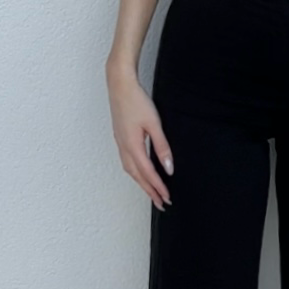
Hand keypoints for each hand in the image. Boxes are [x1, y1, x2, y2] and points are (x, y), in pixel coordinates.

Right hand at [108, 64, 173, 210]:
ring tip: (153, 192)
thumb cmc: (136, 101)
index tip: (167, 198)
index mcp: (132, 146)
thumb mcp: (154, 124)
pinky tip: (141, 173)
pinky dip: (136, 172)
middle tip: (161, 203)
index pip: (148, 173)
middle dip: (150, 191)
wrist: (120, 85)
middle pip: (137, 176)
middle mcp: (124, 148)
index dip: (158, 187)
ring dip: (142, 183)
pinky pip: (127, 162)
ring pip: (131, 171)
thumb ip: (162, 147)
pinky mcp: (120, 138)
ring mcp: (120, 143)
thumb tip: (169, 167)